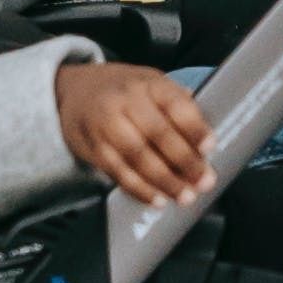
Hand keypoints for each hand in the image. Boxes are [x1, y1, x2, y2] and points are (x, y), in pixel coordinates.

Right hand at [53, 55, 211, 206]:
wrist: (73, 92)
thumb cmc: (123, 91)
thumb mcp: (151, 83)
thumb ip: (177, 104)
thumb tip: (205, 135)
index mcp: (148, 83)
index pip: (175, 104)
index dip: (194, 127)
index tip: (210, 147)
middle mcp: (126, 101)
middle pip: (158, 133)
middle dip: (184, 161)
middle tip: (204, 181)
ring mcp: (107, 125)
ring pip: (138, 157)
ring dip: (165, 181)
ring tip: (185, 196)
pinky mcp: (94, 148)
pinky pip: (119, 172)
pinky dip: (140, 189)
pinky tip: (157, 199)